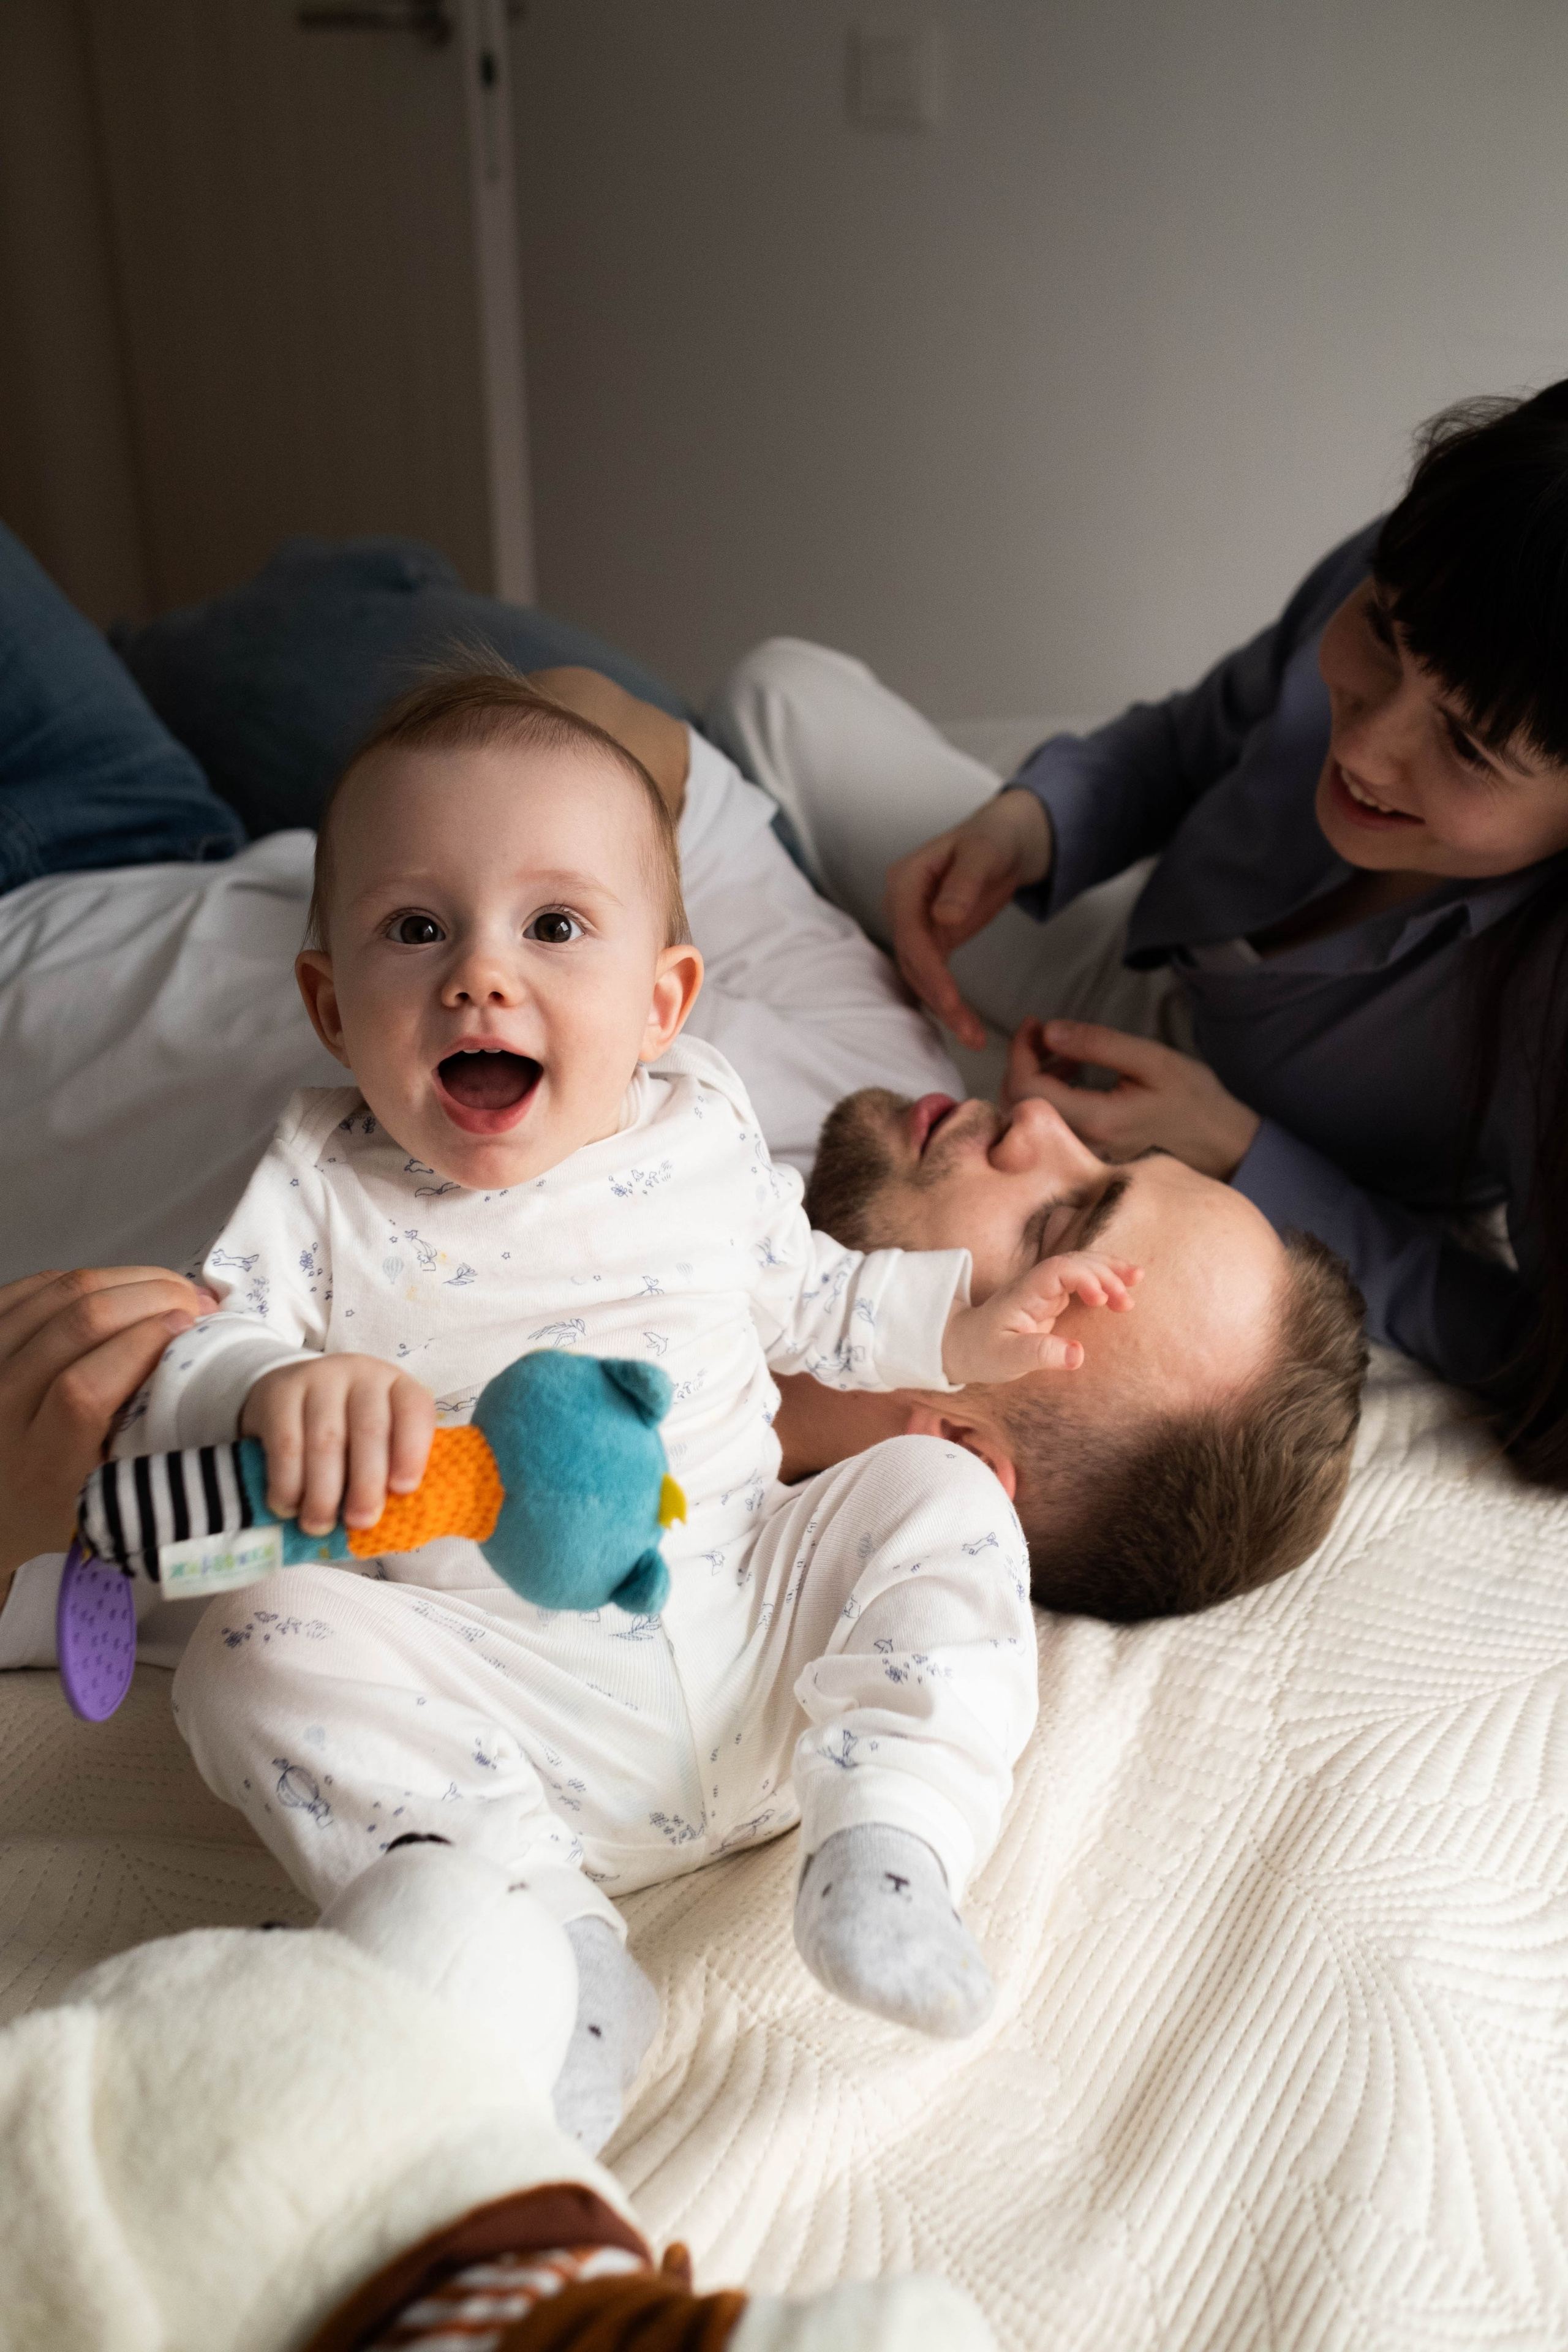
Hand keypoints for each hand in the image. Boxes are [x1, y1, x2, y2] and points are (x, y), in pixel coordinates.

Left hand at [0, 1266, 215, 1583]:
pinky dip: (88, 1277)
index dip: (144, 1343)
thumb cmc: (58, 1502)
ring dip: (127, 1278)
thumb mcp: (109, 1495)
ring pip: (60, 1291)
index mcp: (40, 1459)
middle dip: (150, 1296)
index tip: (190, 1327)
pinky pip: (37, 1284)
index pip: (85, 1387)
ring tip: (167, 1287)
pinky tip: (121, 1287)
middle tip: (193, 1299)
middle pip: (77, 1323)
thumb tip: (194, 1357)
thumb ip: (147, 1439)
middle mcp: (1, 1405)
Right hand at [242, 1355, 435, 1536]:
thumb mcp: (376, 1435)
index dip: (412, 1451)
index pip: (414, 1410)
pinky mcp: (279, 1392)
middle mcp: (361, 1374)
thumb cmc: (346, 1426)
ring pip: (325, 1442)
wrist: (289, 1391)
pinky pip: (286, 1444)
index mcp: (396, 1385)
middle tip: (360, 1522)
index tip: (403, 1490)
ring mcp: (319, 1378)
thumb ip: (389, 1465)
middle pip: (369, 1430)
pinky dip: (288, 1482)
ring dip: (323, 1492)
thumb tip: (391, 1518)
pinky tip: (288, 1506)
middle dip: (366, 1484)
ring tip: (319, 1524)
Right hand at [884, 789, 1052, 1050]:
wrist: (1005, 839)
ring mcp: (913, 924)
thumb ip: (964, 884)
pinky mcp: (931, 939)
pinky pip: (932, 975)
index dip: (928, 969)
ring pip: (919, 975)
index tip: (950, 1000)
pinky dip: (947, 1000)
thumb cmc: (994, 838)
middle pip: (911, 961)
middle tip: (969, 1033)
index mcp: (905, 881)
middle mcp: (901, 906)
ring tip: (974, 1038)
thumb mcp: (983, 853)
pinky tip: (966, 1025)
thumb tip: (943, 916)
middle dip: (938, 999)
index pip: (909, 933)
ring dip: (943, 1007)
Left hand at [944, 1250, 1139, 1384]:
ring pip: (1082, 1266)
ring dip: (1110, 1271)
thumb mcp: (1007, 1359)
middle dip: (1105, 1273)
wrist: (963, 1345)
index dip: (1084, 1277)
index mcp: (1025, 1293)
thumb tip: (1078, 1354)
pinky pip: (1084, 1280)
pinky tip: (1126, 1285)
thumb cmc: (982, 1351)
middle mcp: (1037, 1284)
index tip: (1100, 1300)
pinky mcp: (1053, 1298)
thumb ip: (1041, 1354)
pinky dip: (1106, 1279)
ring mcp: (1046, 1288)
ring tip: (1138, 1279)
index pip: (1058, 1271)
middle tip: (1127, 1300)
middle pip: (1076, 1262)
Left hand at [1003, 1018, 1261, 1178]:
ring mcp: (1083, 1150)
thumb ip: (1099, 1044)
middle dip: (1024, 1060)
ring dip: (1036, 1074)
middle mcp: (1082, 1142)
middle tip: (1045, 1031)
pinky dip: (1050, 1090)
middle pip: (1020, 1103)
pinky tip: (1073, 1071)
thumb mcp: (1152, 1060)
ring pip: (1032, 1113)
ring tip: (1065, 1048)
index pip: (1027, 1089)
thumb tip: (1048, 1030)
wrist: (1221, 1143)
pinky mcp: (1087, 1150)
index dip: (1020, 1052)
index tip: (1034, 1024)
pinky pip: (1051, 1120)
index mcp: (1096, 1120)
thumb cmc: (1194, 1100)